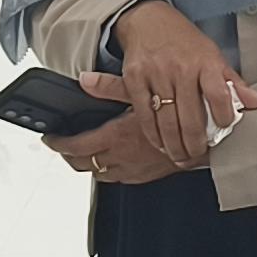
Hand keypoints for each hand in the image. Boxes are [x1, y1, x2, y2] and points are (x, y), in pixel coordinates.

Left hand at [47, 69, 182, 184]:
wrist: (206, 142)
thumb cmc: (178, 116)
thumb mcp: (141, 94)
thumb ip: (110, 87)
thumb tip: (85, 79)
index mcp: (116, 137)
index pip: (75, 146)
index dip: (58, 143)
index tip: (51, 137)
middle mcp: (121, 158)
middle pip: (82, 164)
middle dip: (68, 155)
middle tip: (63, 144)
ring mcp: (132, 170)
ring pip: (99, 174)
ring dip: (88, 163)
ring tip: (85, 151)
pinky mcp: (144, 176)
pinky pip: (118, 178)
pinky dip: (109, 170)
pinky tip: (112, 159)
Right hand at [109, 0, 251, 172]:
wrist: (148, 20)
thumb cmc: (184, 41)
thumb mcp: (213, 56)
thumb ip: (233, 82)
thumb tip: (255, 103)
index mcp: (206, 62)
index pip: (219, 95)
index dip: (223, 118)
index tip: (224, 130)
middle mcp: (181, 68)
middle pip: (190, 117)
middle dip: (194, 144)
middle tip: (196, 156)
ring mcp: (156, 74)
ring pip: (166, 121)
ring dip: (174, 146)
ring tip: (180, 156)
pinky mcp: (135, 79)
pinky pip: (144, 115)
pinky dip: (153, 134)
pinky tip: (160, 143)